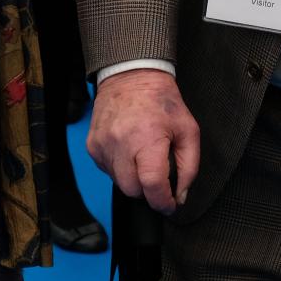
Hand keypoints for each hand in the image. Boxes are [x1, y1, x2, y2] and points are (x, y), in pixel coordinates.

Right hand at [85, 68, 199, 213]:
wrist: (131, 76)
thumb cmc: (161, 101)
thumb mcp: (188, 130)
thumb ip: (188, 167)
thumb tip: (180, 195)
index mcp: (147, 139)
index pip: (151, 186)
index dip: (163, 202)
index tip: (170, 204)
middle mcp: (120, 144)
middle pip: (132, 190)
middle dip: (148, 189)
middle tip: (158, 172)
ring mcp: (103, 146)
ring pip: (118, 183)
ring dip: (133, 177)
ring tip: (142, 154)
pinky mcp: (92, 146)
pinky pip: (107, 171)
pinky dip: (120, 167)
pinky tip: (129, 149)